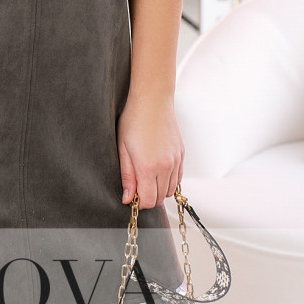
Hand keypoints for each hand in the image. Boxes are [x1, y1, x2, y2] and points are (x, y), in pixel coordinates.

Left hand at [116, 91, 183, 209]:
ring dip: (159, 189)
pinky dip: (169, 180)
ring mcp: (176, 161)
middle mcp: (165, 167)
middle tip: (137, 185)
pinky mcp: (181, 154)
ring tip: (146, 175)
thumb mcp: (123, 148)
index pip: (148, 201)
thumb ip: (127, 176)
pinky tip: (158, 170)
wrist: (153, 100)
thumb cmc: (134, 120)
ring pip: (170, 190)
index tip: (131, 194)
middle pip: (160, 198)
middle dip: (148, 197)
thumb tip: (127, 198)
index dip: (138, 202)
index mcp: (148, 167)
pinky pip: (178, 178)